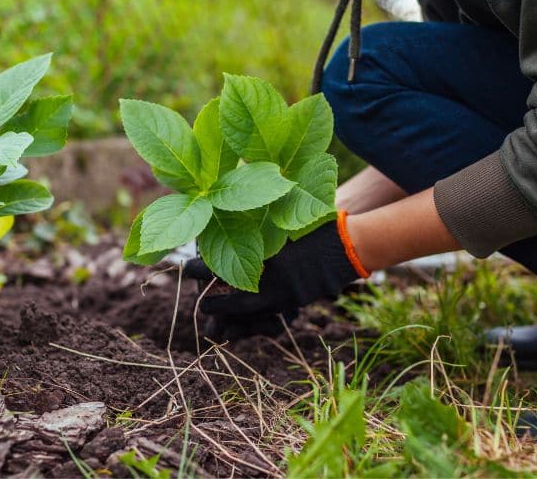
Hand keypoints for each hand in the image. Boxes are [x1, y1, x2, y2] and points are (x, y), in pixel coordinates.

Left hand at [184, 214, 366, 340]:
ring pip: (254, 315)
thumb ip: (256, 225)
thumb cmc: (316, 223)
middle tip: (200, 304)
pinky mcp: (298, 302)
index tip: (186, 267)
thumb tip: (225, 218)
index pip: (225, 268)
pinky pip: (270, 316)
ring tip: (218, 316)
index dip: (204, 270)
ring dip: (234, 316)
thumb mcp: (282, 219)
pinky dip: (255, 318)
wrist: (349, 245)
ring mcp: (288, 297)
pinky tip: (245, 316)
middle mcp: (276, 284)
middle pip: (237, 304)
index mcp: (268, 262)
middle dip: (216, 305)